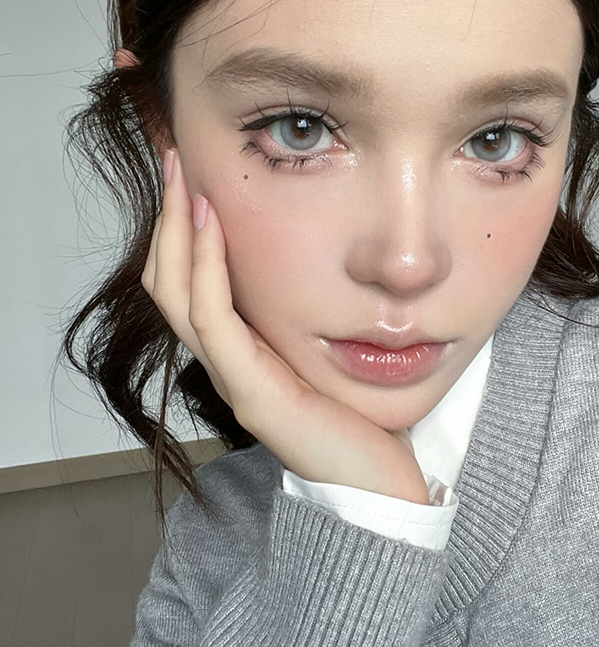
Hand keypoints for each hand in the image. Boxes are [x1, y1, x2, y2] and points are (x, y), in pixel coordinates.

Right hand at [141, 148, 430, 504]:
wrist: (383, 486)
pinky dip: (205, 268)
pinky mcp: (253, 395)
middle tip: (173, 160)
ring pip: (178, 296)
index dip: (177, 230)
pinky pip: (213, 320)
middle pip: (167, 283)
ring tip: (183, 180)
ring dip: (176, 233)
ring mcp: (234, 380)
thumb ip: (313, 313)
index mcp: (242, 352)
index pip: (187, 283)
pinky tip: (210, 225)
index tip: (188, 172)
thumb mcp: (331, 349)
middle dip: (166, 219)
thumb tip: (328, 258)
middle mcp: (227, 364)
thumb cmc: (364, 418)